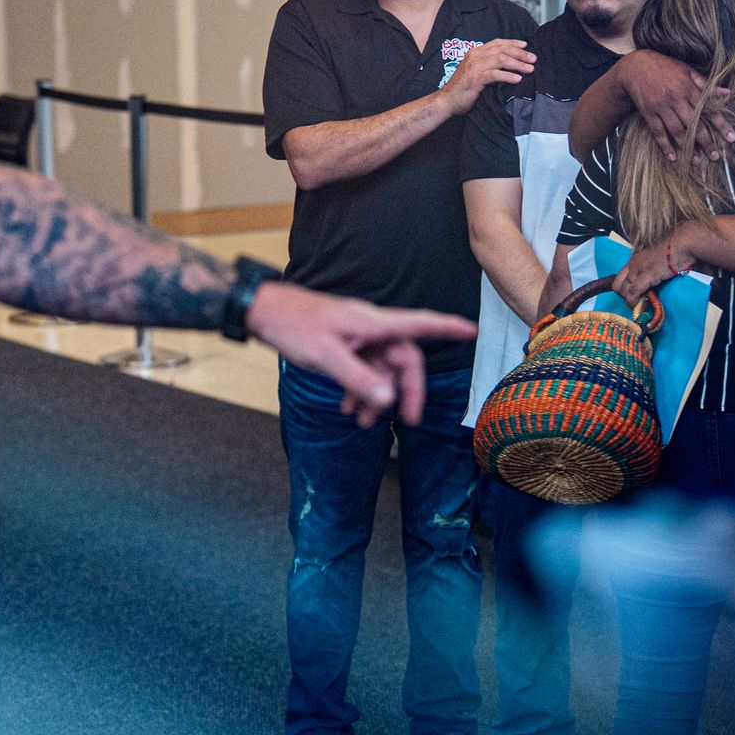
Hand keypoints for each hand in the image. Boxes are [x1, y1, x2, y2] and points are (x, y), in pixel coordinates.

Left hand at [246, 282, 477, 427]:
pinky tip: (347, 409)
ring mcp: (357, 336)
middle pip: (403, 358)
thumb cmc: (292, 324)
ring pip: (380, 369)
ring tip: (361, 422)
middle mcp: (370, 328)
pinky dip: (358, 389)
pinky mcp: (343, 344)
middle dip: (406, 389)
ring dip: (375, 395)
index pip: (419, 324)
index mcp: (372, 322)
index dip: (448, 328)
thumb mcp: (326, 356)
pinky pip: (361, 369)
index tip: (472, 331)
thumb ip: (358, 379)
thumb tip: (388, 401)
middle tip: (408, 420)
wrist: (262, 312)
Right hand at [439, 39, 535, 114]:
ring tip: (529, 69)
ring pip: (500, 60)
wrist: (447, 101)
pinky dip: (508, 76)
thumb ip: (488, 65)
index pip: (497, 43)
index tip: (526, 46)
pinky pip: (494, 74)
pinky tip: (517, 79)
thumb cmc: (463, 89)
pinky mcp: (474, 79)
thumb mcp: (475, 72)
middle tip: (533, 59)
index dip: (513, 43)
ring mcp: (474, 67)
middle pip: (502, 50)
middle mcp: (475, 56)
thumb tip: (508, 64)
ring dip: (517, 64)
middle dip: (520, 54)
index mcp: (475, 53)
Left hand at [613, 228, 696, 304]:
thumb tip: (651, 281)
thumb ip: (649, 267)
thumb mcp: (655, 258)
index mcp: (634, 259)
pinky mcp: (647, 275)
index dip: (622, 290)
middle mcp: (633, 264)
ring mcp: (638, 269)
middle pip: (617, 286)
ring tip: (638, 306)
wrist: (682, 243)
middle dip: (623, 296)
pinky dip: (634, 301)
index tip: (629, 296)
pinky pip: (634, 292)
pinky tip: (638, 305)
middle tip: (635, 302)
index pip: (618, 278)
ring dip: (629, 301)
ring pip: (624, 291)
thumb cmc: (674, 250)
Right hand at [618, 51, 734, 162]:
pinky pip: (657, 132)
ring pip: (677, 131)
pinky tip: (673, 158)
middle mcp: (676, 99)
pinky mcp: (648, 113)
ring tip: (697, 162)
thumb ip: (706, 84)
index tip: (732, 138)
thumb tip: (728, 93)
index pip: (709, 109)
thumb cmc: (665, 67)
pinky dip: (664, 146)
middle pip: (694, 124)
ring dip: (688, 148)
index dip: (722, 124)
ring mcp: (661, 107)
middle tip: (715, 157)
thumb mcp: (687, 71)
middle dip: (706, 142)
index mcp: (689, 88)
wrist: (635, 67)